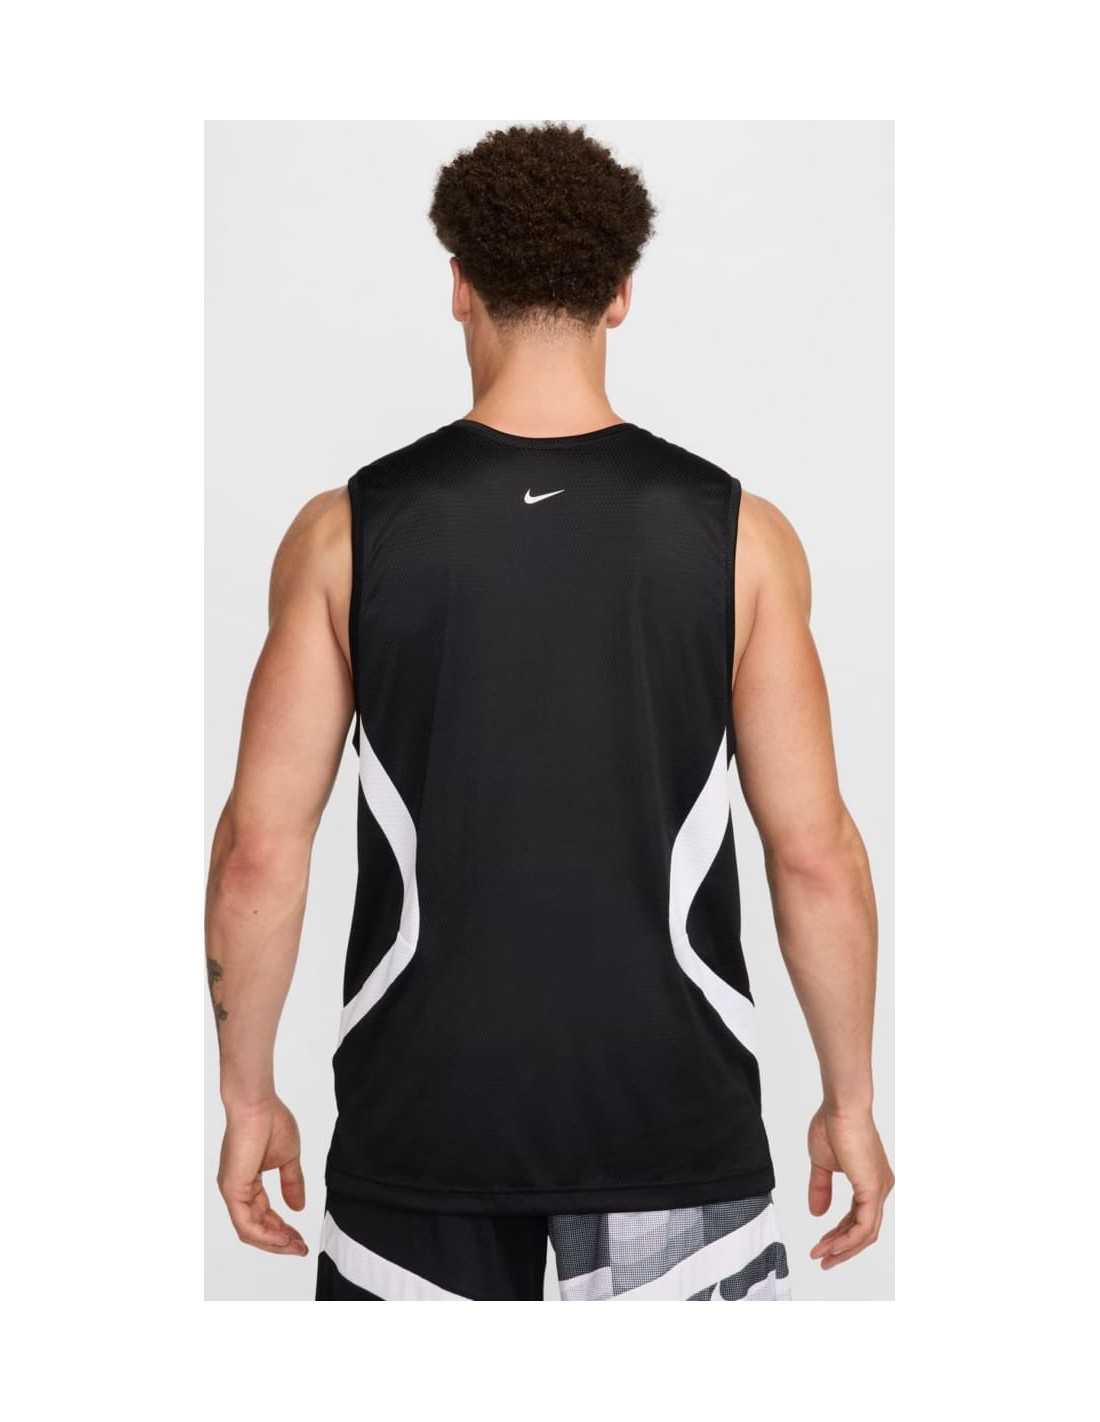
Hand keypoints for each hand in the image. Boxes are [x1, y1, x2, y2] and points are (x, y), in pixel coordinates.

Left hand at [217, 1097, 308, 1254]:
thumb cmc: (271, 1121)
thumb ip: (291, 1183)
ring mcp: (232, 1191)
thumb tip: (298, 1207)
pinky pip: (247, 1224)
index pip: (264, 1216)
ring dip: (274, 1242)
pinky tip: (284, 1238)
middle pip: (257, 1228)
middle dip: (280, 1241)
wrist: (257, 1104)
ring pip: (251, 1231)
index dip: (283, 1230)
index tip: (301, 1238)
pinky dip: (266, 1235)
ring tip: (295, 1246)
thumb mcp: (288, 1158)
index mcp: (247, 1182)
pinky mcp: (232, 1190)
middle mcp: (236, 1190)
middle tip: (301, 1248)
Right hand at [807, 1105, 892, 1268]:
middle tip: (822, 1259)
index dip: (838, 1234)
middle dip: (841, 1247)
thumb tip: (817, 1213)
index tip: (821, 1245)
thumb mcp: (821, 1163)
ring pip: (865, 1233)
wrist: (841, 1106)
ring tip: (822, 1255)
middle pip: (864, 1230)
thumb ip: (821, 1188)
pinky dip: (847, 1240)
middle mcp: (880, 1187)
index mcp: (870, 1180)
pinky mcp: (873, 1189)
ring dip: (842, 1248)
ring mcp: (880, 1189)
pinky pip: (864, 1226)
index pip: (857, 1218)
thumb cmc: (832, 1124)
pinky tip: (831, 1246)